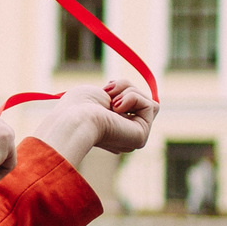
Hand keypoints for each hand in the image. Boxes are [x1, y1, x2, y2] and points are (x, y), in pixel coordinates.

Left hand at [29, 80, 157, 172]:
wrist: (75, 118)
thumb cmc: (78, 106)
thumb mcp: (103, 93)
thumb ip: (121, 96)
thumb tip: (138, 98)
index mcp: (114, 127)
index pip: (132, 104)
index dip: (122, 91)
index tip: (106, 88)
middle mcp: (125, 135)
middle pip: (143, 101)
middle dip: (126, 87)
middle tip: (107, 91)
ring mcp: (134, 137)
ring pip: (149, 103)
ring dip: (130, 92)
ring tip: (111, 102)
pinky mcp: (141, 137)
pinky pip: (151, 106)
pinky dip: (133, 99)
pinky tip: (116, 108)